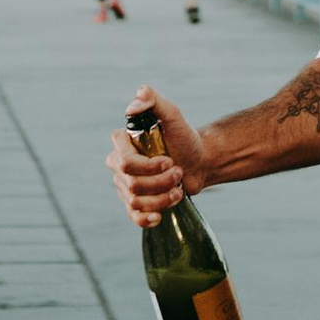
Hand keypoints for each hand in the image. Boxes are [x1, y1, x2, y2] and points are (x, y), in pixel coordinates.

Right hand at [109, 87, 205, 220]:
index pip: (124, 161)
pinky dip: (146, 219)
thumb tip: (133, 102)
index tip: (168, 160)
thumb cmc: (185, 136)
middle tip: (178, 172)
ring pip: (136, 201)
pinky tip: (159, 216)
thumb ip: (153, 100)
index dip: (147, 166)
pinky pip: (133, 216)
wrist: (200, 161)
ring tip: (178, 187)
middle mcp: (119, 164)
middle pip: (131, 184)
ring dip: (162, 197)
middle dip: (160, 181)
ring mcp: (126, 185)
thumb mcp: (172, 114)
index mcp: (122, 143)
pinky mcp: (136, 202)